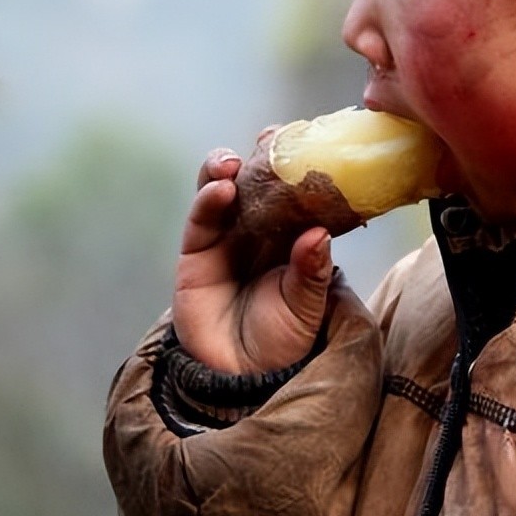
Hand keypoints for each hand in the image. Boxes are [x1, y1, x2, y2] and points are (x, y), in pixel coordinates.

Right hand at [172, 146, 333, 373]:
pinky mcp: (196, 254)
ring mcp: (227, 237)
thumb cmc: (285, 337)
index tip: (310, 137)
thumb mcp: (308, 305)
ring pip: (223, 189)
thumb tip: (319, 236)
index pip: (298, 185)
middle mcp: (260, 227)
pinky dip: (208, 200)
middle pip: (258, 178)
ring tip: (233, 163)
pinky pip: (201, 220)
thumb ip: (312, 271)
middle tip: (270, 139)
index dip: (300, 160)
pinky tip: (220, 189)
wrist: (245, 379)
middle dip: (262, 154)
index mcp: (295, 231)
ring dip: (225, 169)